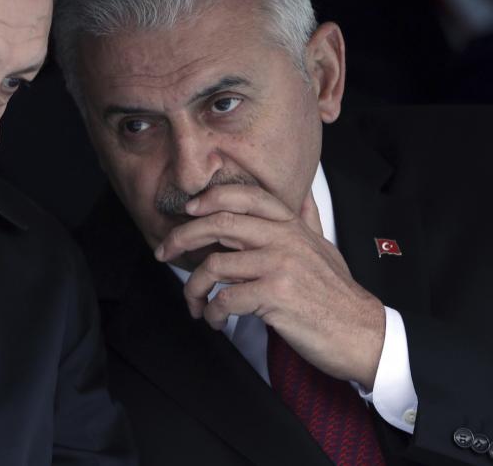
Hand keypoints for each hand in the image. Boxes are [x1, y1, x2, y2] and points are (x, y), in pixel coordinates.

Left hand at [154, 184, 384, 387]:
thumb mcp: (325, 247)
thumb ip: (308, 220)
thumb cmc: (338, 295)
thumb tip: (304, 193)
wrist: (364, 334)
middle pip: (219, 223)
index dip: (211, 198)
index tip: (188, 211)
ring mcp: (280, 266)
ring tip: (194, 303)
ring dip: (193, 287)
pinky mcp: (275, 296)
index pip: (246, 196)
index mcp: (292, 226)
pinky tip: (214, 320)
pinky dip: (212, 312)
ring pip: (214, 265)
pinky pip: (225, 299)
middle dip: (183, 236)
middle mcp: (284, 239)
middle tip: (164, 252)